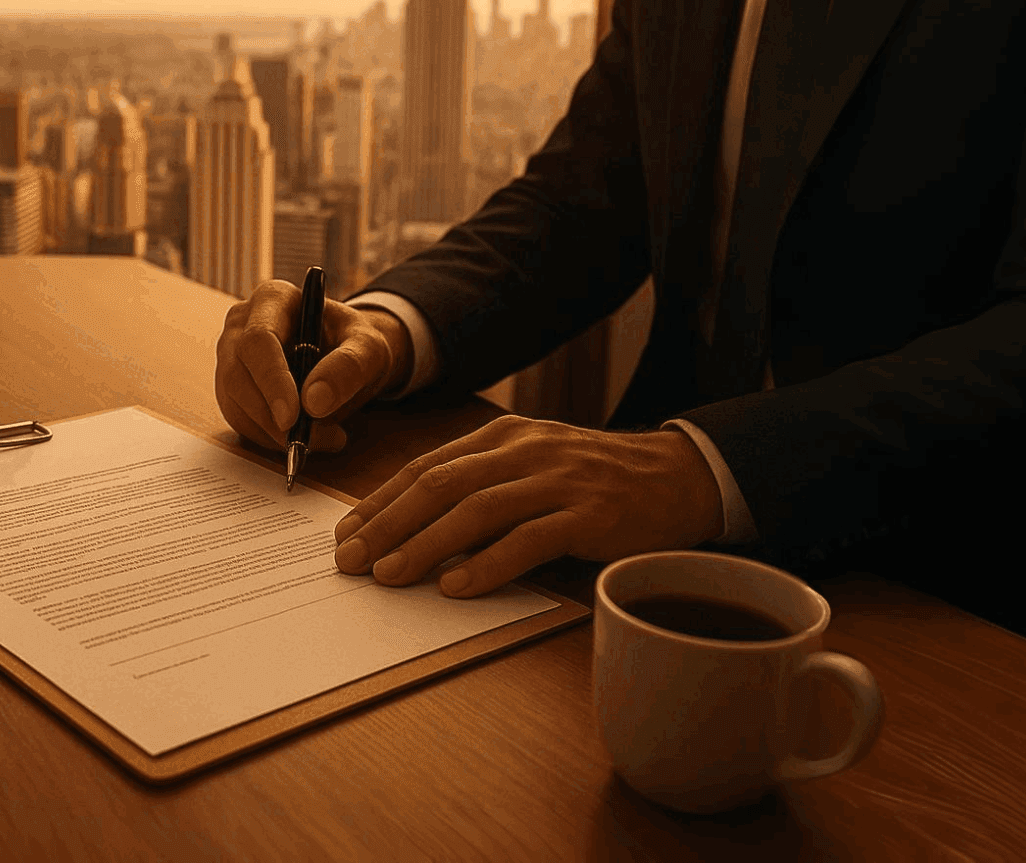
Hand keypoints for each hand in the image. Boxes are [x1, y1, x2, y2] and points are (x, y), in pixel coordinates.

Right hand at [215, 280, 413, 453]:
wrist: (347, 357)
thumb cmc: (356, 344)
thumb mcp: (369, 348)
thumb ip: (348, 367)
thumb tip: (314, 401)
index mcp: (273, 299)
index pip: (258, 339)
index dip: (272, 380)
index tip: (292, 417)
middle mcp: (242, 324)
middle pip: (237, 374)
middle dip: (270, 416)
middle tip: (308, 442)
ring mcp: (231, 356)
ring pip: (234, 402)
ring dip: (273, 433)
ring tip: (322, 439)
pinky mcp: (232, 387)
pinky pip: (239, 420)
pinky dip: (269, 438)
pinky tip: (302, 437)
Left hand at [333, 417, 725, 596]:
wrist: (679, 477)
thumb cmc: (594, 482)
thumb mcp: (532, 469)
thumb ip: (482, 490)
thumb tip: (416, 533)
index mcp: (502, 438)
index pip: (426, 468)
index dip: (381, 501)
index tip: (346, 534)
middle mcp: (524, 451)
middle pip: (441, 485)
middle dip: (388, 524)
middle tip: (351, 560)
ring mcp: (558, 480)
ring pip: (478, 510)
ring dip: (426, 544)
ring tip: (390, 576)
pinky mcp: (590, 514)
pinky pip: (530, 539)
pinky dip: (488, 564)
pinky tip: (457, 587)